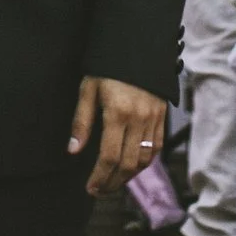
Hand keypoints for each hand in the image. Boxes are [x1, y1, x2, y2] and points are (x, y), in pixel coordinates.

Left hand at [69, 76, 168, 194]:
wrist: (137, 44)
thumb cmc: (107, 66)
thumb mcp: (88, 88)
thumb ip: (81, 121)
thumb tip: (73, 150)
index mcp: (118, 113)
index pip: (109, 157)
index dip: (100, 177)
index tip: (90, 188)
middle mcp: (139, 119)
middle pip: (128, 164)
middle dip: (113, 183)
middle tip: (100, 191)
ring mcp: (153, 119)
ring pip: (144, 159)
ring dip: (129, 176)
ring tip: (113, 182)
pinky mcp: (162, 116)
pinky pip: (156, 148)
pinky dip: (145, 162)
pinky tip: (132, 167)